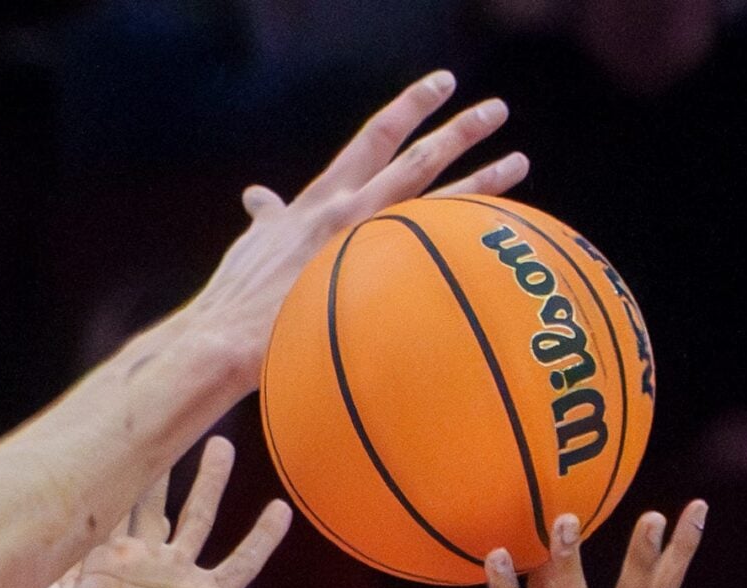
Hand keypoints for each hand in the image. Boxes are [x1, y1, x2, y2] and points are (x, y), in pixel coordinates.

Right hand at [41, 437, 343, 587]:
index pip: (244, 558)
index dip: (263, 534)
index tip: (281, 508)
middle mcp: (173, 577)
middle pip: (199, 515)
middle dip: (212, 479)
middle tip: (223, 443)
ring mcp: (136, 568)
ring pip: (153, 506)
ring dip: (161, 472)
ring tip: (168, 433)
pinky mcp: (102, 565)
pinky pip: (113, 517)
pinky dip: (116, 488)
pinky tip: (118, 458)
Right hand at [189, 73, 526, 363]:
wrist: (227, 341)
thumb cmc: (235, 302)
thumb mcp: (251, 246)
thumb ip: (267, 218)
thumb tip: (258, 198)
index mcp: (320, 201)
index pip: (373, 139)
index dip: (409, 108)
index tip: (440, 86)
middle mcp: (349, 213)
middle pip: (416, 159)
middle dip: (459, 130)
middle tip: (496, 109)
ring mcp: (366, 249)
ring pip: (437, 204)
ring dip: (483, 181)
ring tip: (519, 162)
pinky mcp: (376, 288)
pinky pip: (435, 258)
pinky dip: (468, 245)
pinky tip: (500, 237)